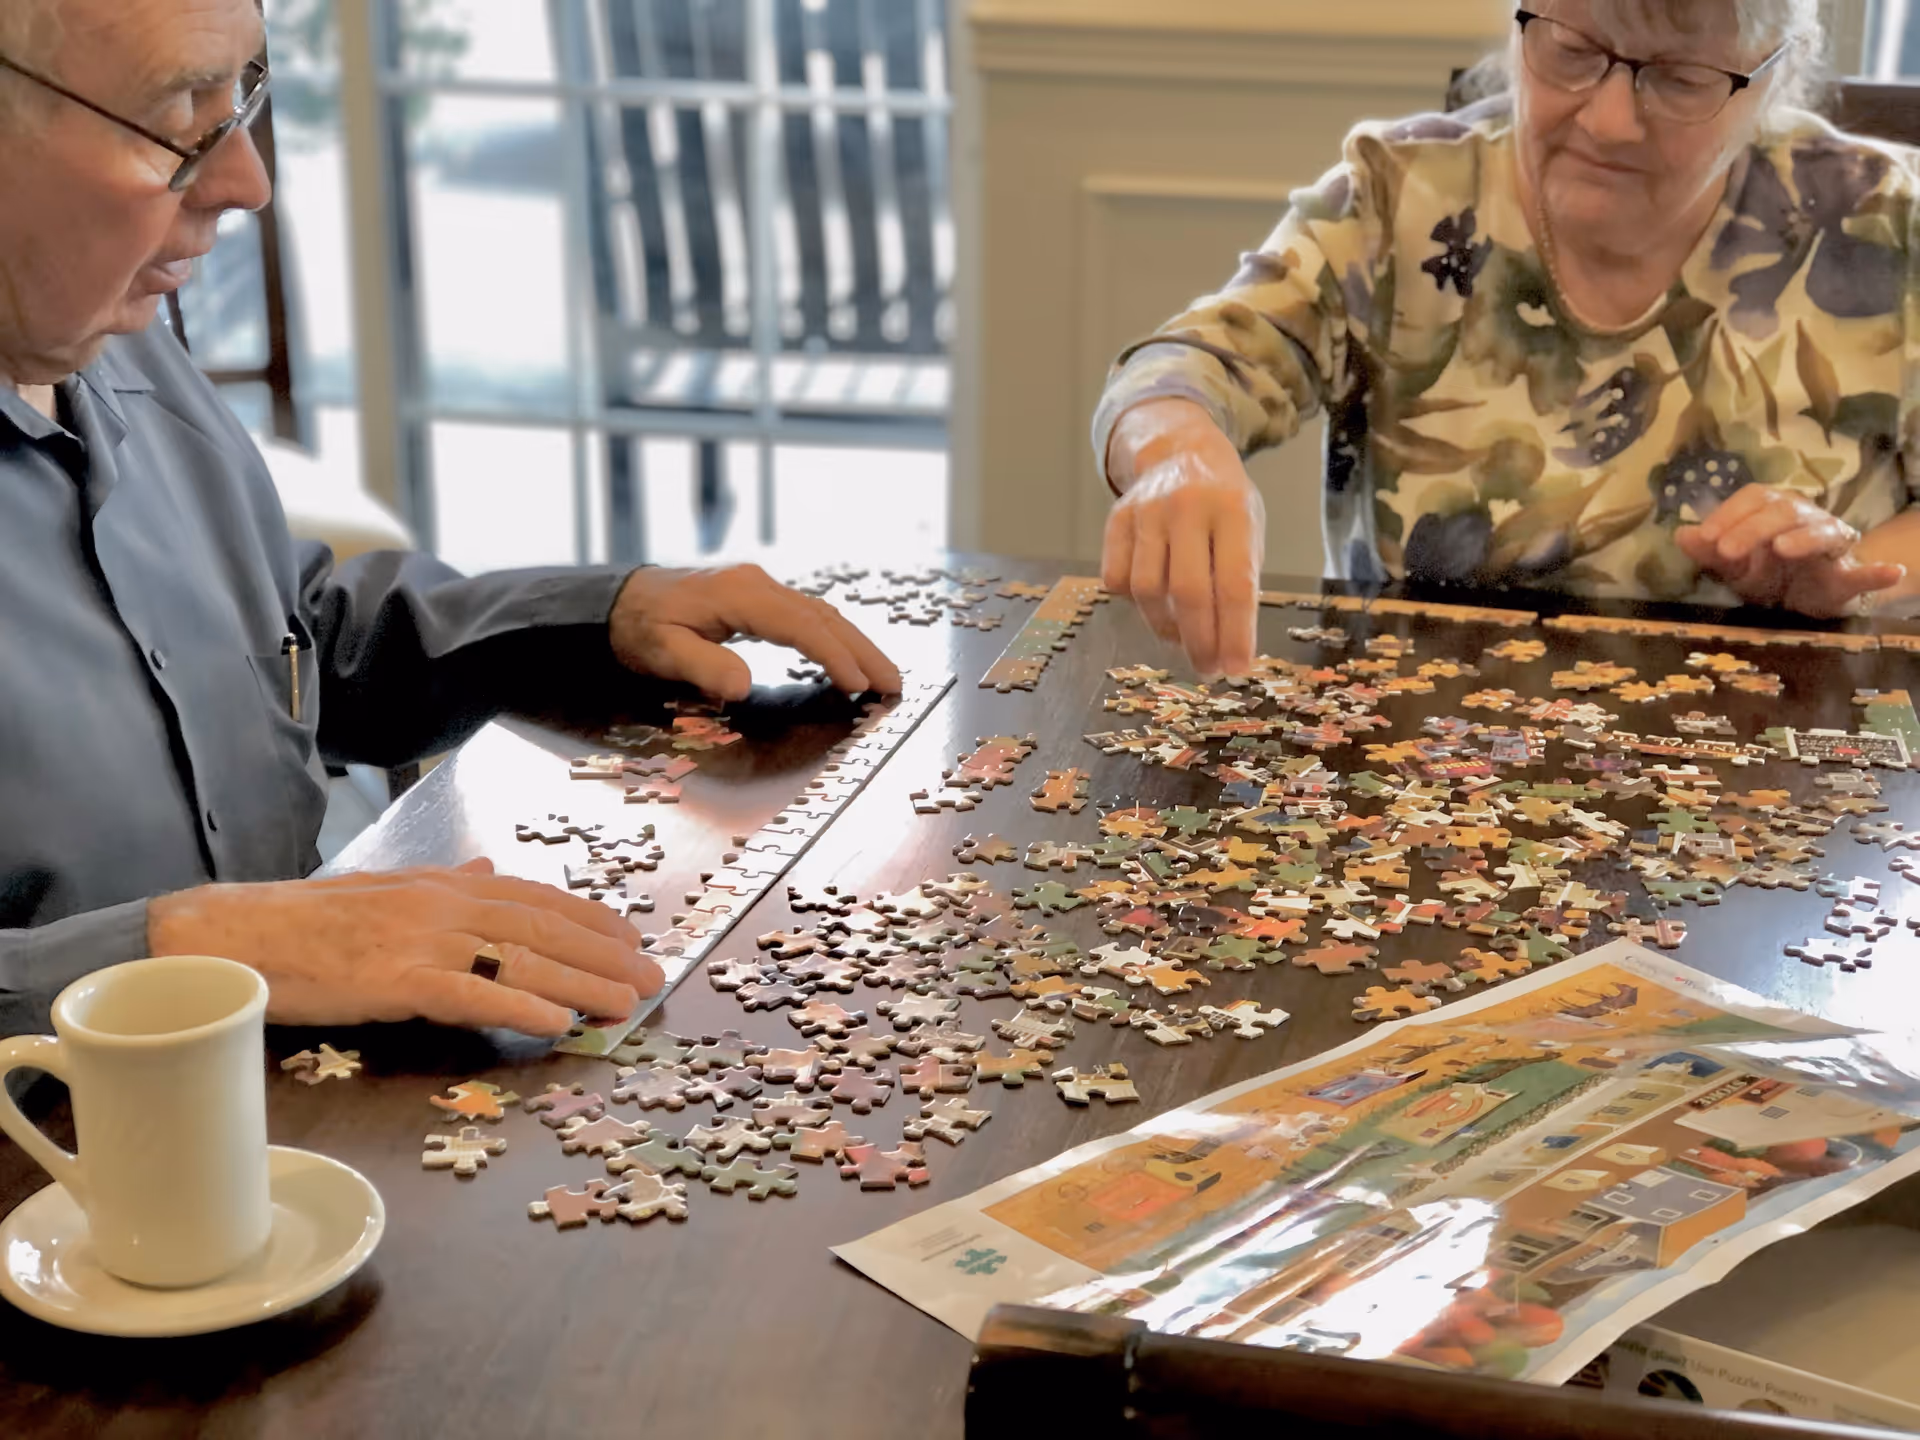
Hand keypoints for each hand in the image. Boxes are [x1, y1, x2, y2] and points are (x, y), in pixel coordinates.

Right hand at [148, 860, 663, 1036]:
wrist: (229, 933)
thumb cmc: (301, 921)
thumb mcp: (383, 890)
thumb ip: (441, 884)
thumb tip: (485, 868)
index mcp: (441, 884)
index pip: (533, 897)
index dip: (590, 917)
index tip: (631, 937)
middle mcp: (442, 904)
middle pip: (542, 927)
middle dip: (605, 952)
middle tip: (652, 976)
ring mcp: (421, 940)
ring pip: (521, 958)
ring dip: (583, 981)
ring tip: (627, 1002)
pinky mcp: (395, 979)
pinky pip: (472, 993)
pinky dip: (520, 1005)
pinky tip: (557, 1022)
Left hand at [611, 564, 900, 700]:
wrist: (618, 600)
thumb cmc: (638, 626)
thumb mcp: (662, 651)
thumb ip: (704, 666)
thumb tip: (743, 686)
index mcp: (740, 594)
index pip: (801, 626)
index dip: (833, 656)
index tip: (857, 684)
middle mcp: (759, 585)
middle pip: (824, 617)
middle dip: (863, 650)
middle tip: (895, 683)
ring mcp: (761, 588)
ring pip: (822, 615)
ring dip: (856, 644)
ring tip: (883, 674)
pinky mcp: (759, 598)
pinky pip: (808, 616)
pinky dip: (835, 637)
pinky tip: (848, 655)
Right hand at [1102, 400, 1263, 677]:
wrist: (1179, 451)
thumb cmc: (1223, 504)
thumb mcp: (1248, 529)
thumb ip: (1239, 578)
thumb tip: (1228, 648)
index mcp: (1233, 511)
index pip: (1234, 584)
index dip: (1234, 633)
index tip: (1235, 668)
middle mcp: (1187, 507)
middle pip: (1188, 592)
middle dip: (1199, 640)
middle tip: (1207, 668)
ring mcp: (1146, 511)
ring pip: (1147, 590)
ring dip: (1165, 627)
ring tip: (1182, 638)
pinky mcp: (1116, 520)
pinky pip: (1117, 579)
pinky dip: (1135, 603)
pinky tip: (1154, 605)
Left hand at [1676, 487, 1905, 616]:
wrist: (1808, 598)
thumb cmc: (1769, 573)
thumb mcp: (1734, 567)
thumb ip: (1709, 552)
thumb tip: (1679, 534)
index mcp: (1775, 511)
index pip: (1755, 497)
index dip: (1730, 513)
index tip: (1706, 536)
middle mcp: (1805, 519)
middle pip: (1784, 511)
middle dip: (1753, 528)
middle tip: (1728, 551)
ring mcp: (1830, 546)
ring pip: (1822, 532)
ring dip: (1803, 538)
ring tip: (1783, 549)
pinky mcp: (1849, 576)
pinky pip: (1866, 572)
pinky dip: (1877, 572)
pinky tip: (1889, 572)